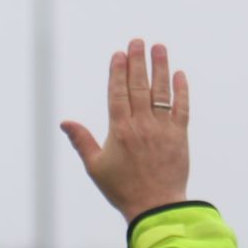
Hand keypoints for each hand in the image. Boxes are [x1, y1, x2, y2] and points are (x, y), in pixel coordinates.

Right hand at [61, 39, 188, 223]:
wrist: (155, 206)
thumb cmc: (121, 189)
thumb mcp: (95, 167)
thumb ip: (81, 141)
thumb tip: (65, 121)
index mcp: (119, 131)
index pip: (118, 94)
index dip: (118, 72)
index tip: (119, 55)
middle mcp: (142, 125)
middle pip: (139, 87)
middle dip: (137, 62)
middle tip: (137, 42)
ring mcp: (162, 129)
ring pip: (161, 92)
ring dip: (160, 67)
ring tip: (159, 48)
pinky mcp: (179, 135)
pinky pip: (181, 107)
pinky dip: (181, 90)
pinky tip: (178, 74)